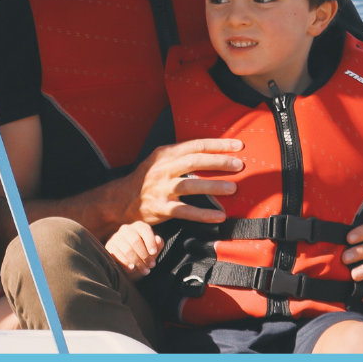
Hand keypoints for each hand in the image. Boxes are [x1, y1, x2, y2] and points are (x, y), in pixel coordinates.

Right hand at [106, 221, 162, 276]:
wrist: (129, 260)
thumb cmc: (144, 252)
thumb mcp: (153, 249)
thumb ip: (158, 244)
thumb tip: (158, 240)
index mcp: (139, 226)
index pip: (145, 230)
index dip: (150, 241)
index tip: (154, 253)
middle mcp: (126, 229)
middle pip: (136, 241)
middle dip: (145, 256)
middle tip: (151, 265)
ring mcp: (116, 237)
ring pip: (127, 250)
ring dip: (137, 262)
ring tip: (145, 270)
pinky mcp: (109, 246)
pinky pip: (117, 255)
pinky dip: (126, 262)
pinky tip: (132, 267)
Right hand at [130, 139, 244, 224]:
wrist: (123, 200)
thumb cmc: (147, 179)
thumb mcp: (159, 160)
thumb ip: (181, 155)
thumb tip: (212, 152)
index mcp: (165, 154)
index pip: (195, 146)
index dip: (217, 145)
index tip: (237, 146)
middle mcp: (163, 169)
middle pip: (194, 162)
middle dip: (219, 163)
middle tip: (239, 165)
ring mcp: (162, 189)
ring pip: (191, 186)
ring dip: (213, 186)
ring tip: (233, 188)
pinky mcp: (162, 208)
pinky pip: (186, 211)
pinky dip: (204, 214)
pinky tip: (219, 216)